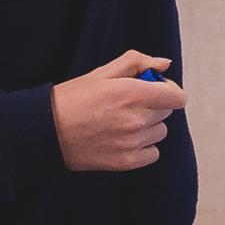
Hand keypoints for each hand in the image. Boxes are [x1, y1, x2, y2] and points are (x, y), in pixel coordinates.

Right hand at [52, 48, 188, 172]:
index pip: (177, 96)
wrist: (47, 131)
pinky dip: (143, 147)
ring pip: (159, 132)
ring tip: (121, 122)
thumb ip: (137, 62)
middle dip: (153, 105)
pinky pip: (153, 153)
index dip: (169, 90)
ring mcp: (132, 143)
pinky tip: (122, 139)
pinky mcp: (127, 162)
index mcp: (131, 93)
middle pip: (166, 112)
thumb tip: (164, 64)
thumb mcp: (102, 73)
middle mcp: (136, 119)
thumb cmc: (73, 99)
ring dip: (148, 126)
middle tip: (127, 104)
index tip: (156, 89)